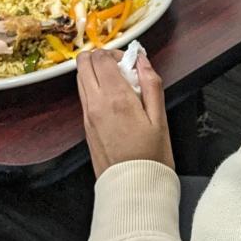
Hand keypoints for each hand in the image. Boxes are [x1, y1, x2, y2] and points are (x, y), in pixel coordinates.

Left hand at [76, 49, 174, 176]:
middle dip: (101, 58)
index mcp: (116, 98)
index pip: (102, 58)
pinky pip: (84, 96)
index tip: (131, 62)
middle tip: (122, 68)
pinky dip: (95, 88)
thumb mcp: (160, 118)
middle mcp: (95, 103)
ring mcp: (87, 115)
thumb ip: (151, 84)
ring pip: (81, 78)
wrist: (131, 188)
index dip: (116, 52)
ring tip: (120, 84)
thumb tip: (142, 61)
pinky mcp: (85, 126)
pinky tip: (115, 100)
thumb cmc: (151, 157)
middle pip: (84, 63)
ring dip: (96, 73)